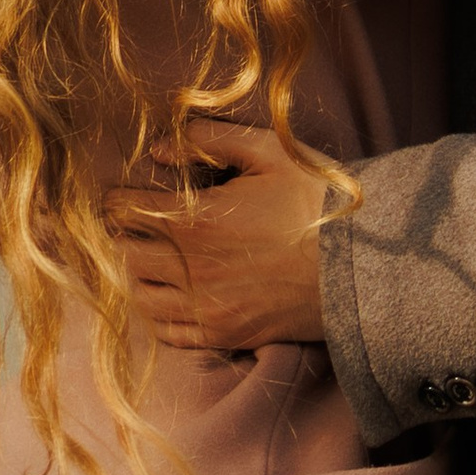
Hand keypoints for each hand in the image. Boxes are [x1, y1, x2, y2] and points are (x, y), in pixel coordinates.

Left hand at [114, 119, 329, 352]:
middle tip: (135, 225)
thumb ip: (209, 140)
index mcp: (196, 220)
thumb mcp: (269, 151)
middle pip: (126, 255)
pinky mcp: (224, 334)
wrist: (359, 265)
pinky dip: (158, 314)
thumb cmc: (316, 201)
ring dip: (138, 275)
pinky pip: (168, 332)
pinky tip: (171, 296)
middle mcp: (191, 268)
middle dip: (124, 236)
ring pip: (140, 296)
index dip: (116, 201)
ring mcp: (206, 307)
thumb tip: (158, 148)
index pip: (125, 212)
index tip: (121, 195)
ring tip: (152, 259)